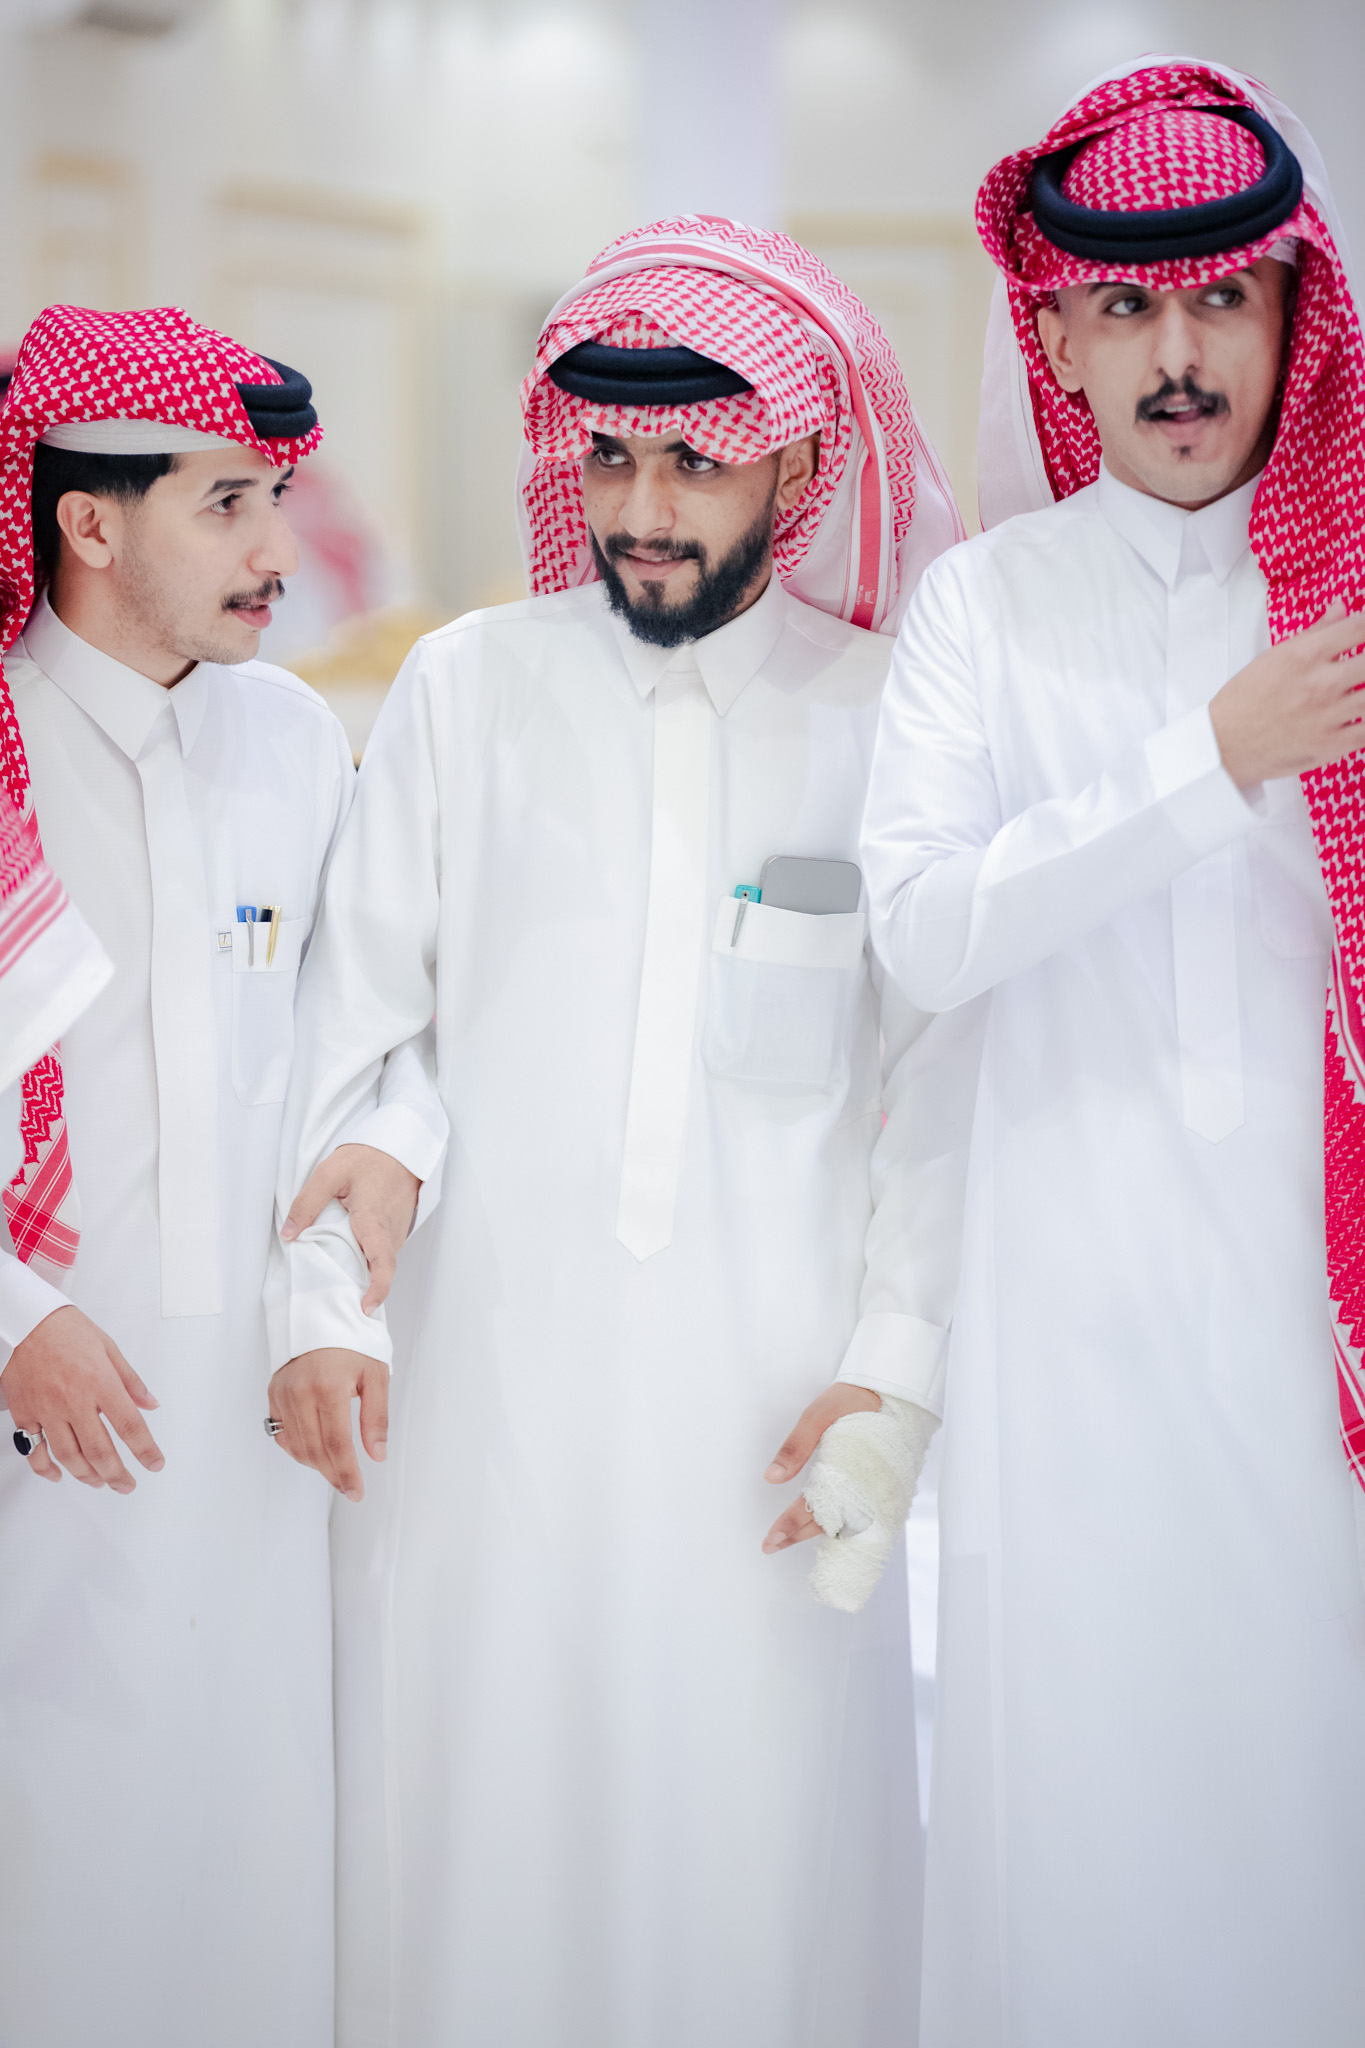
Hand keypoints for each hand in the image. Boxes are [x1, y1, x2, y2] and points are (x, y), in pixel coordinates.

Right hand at [0, 1305, 161, 1491]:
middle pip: (100, 1451)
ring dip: (88, 1476)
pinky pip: (35, 1450)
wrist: (29, 1322)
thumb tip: (150, 1403)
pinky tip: (59, 1475)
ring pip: (69, 1456)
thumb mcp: (109, 1348)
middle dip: (117, 1475)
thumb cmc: (67, 1330)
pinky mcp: (24, 1413)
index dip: (145, 1450)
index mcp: (99, 1382)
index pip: (129, 1426)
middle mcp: (73, 1400)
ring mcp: (47, 1410)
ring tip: (101, 1482)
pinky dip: (47, 1469)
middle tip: (127, 1484)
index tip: (154, 1463)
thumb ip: (131, 1381)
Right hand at [267, 1347, 387, 1501]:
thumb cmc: (351, 1343)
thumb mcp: (375, 1374)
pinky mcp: (273, 1395)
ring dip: (317, 1465)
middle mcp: (301, 1392)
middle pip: (315, 1450)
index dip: (347, 1472)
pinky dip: (298, 1449)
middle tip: (349, 1488)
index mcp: (329, 1386)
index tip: (356, 1491)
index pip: (337, 1443)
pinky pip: (282, 1434)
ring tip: (336, 1470)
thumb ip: (376, 1417)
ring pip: (297, 1446)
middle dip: (334, 1475)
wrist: (319, 1316)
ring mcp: (283, 1395)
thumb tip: (376, 1454)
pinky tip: (315, 1452)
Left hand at [281, 1143, 419, 1312]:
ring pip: (380, 1259)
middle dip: (360, 1283)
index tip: (366, 1307)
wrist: (402, 1145)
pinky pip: (383, 1249)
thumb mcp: (330, 1172)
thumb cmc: (369, 1156)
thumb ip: (307, 1203)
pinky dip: (369, 1256)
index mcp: (373, 1219)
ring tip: (340, 1268)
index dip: (377, 1289)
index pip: (382, 1263)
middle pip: (377, 1266)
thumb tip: (290, 1235)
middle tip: (337, 1290)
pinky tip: (352, 1248)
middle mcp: (390, 1230)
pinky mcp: (399, 1227)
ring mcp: (398, 1230)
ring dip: (363, 1267)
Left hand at [761, 1382, 880, 1553]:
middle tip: (770, 1546)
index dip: (791, 1525)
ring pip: (847, 1525)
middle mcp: (868, 1490)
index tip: (770, 1539)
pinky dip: (843, 1528)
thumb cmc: (857, 1400)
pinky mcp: (890, 1492)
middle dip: (797, 1536)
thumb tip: (771, 1478)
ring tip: (789, 1540)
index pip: (814, 1508)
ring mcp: (883, 1494)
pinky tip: (827, 1530)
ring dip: (816, 1534)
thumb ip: (796, 1447)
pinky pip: (865, 1520)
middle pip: (829, 1524)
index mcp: (848, 1471)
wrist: (899, 1392)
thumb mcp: (819, 1415)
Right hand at [1210, 603, 1364, 788]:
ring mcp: (1329, 714)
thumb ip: (1313, 632)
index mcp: (1304, 655)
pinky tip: (1361, 717)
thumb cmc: (1243, 702)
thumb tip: (1339, 609)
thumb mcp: (1273, 657)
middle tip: (1360, 667)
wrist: (1224, 745)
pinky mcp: (1332, 744)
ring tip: (1358, 690)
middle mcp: (1321, 682)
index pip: (1358, 627)